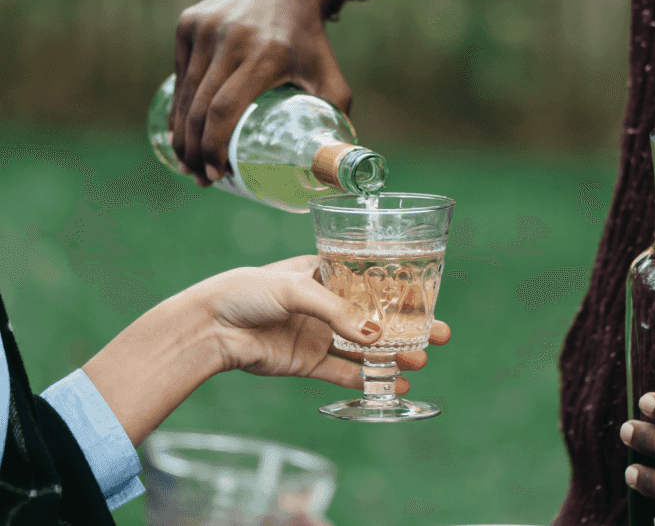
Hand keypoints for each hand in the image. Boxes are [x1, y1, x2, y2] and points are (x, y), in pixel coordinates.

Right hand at [169, 0, 351, 185]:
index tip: (217, 175)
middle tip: (201, 178)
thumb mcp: (328, 71)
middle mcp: (232, 39)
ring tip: (188, 162)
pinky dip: (178, 107)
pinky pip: (180, 75)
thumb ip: (336, 112)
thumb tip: (333, 160)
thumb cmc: (307, 37)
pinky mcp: (189, 23)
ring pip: (184, 94)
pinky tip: (181, 131)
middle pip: (199, 108)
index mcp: (267, 54)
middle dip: (194, 151)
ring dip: (181, 134)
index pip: (226, 110)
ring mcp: (205, 29)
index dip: (214, 148)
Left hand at [197, 254, 450, 391]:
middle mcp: (327, 304)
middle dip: (408, 326)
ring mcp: (319, 334)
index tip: (430, 297)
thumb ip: (336, 311)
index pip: (373, 280)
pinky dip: (369, 380)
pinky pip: (345, 373)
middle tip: (441, 334)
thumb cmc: (248, 290)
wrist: (212, 326)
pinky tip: (393, 385)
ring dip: (394, 355)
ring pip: (365, 347)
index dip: (402, 288)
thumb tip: (376, 337)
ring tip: (420, 362)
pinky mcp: (308, 363)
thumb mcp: (296, 287)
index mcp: (326, 272)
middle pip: (377, 316)